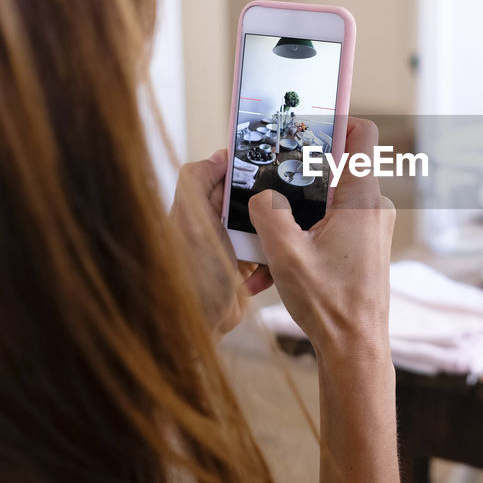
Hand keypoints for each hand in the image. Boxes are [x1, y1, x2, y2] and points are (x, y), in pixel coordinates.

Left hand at [171, 149, 274, 334]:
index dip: (253, 164)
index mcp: (201, 204)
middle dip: (273, 200)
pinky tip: (267, 271)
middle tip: (294, 200)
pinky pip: (269, 253)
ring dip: (275, 233)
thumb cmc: (189, 275)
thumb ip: (197, 181)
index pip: (231, 172)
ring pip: (267, 224)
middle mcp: (216, 221)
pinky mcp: (245, 266)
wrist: (196, 327)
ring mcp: (232, 244)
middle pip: (255, 197)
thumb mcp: (189, 220)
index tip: (280, 159)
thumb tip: (219, 154)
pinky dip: (272, 260)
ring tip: (283, 237)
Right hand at [247, 118, 395, 362]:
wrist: (355, 351)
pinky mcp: (364, 249)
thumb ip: (268, 212)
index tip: (306, 121)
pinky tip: (269, 274)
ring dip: (290, 224)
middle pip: (331, 172)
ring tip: (260, 251)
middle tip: (262, 191)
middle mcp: (373, 208)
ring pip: (324, 207)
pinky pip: (329, 231)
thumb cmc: (329, 303)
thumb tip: (261, 195)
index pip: (362, 135)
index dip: (337, 120)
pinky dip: (301, 244)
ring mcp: (371, 229)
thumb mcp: (285, 253)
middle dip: (293, 183)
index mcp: (360, 198)